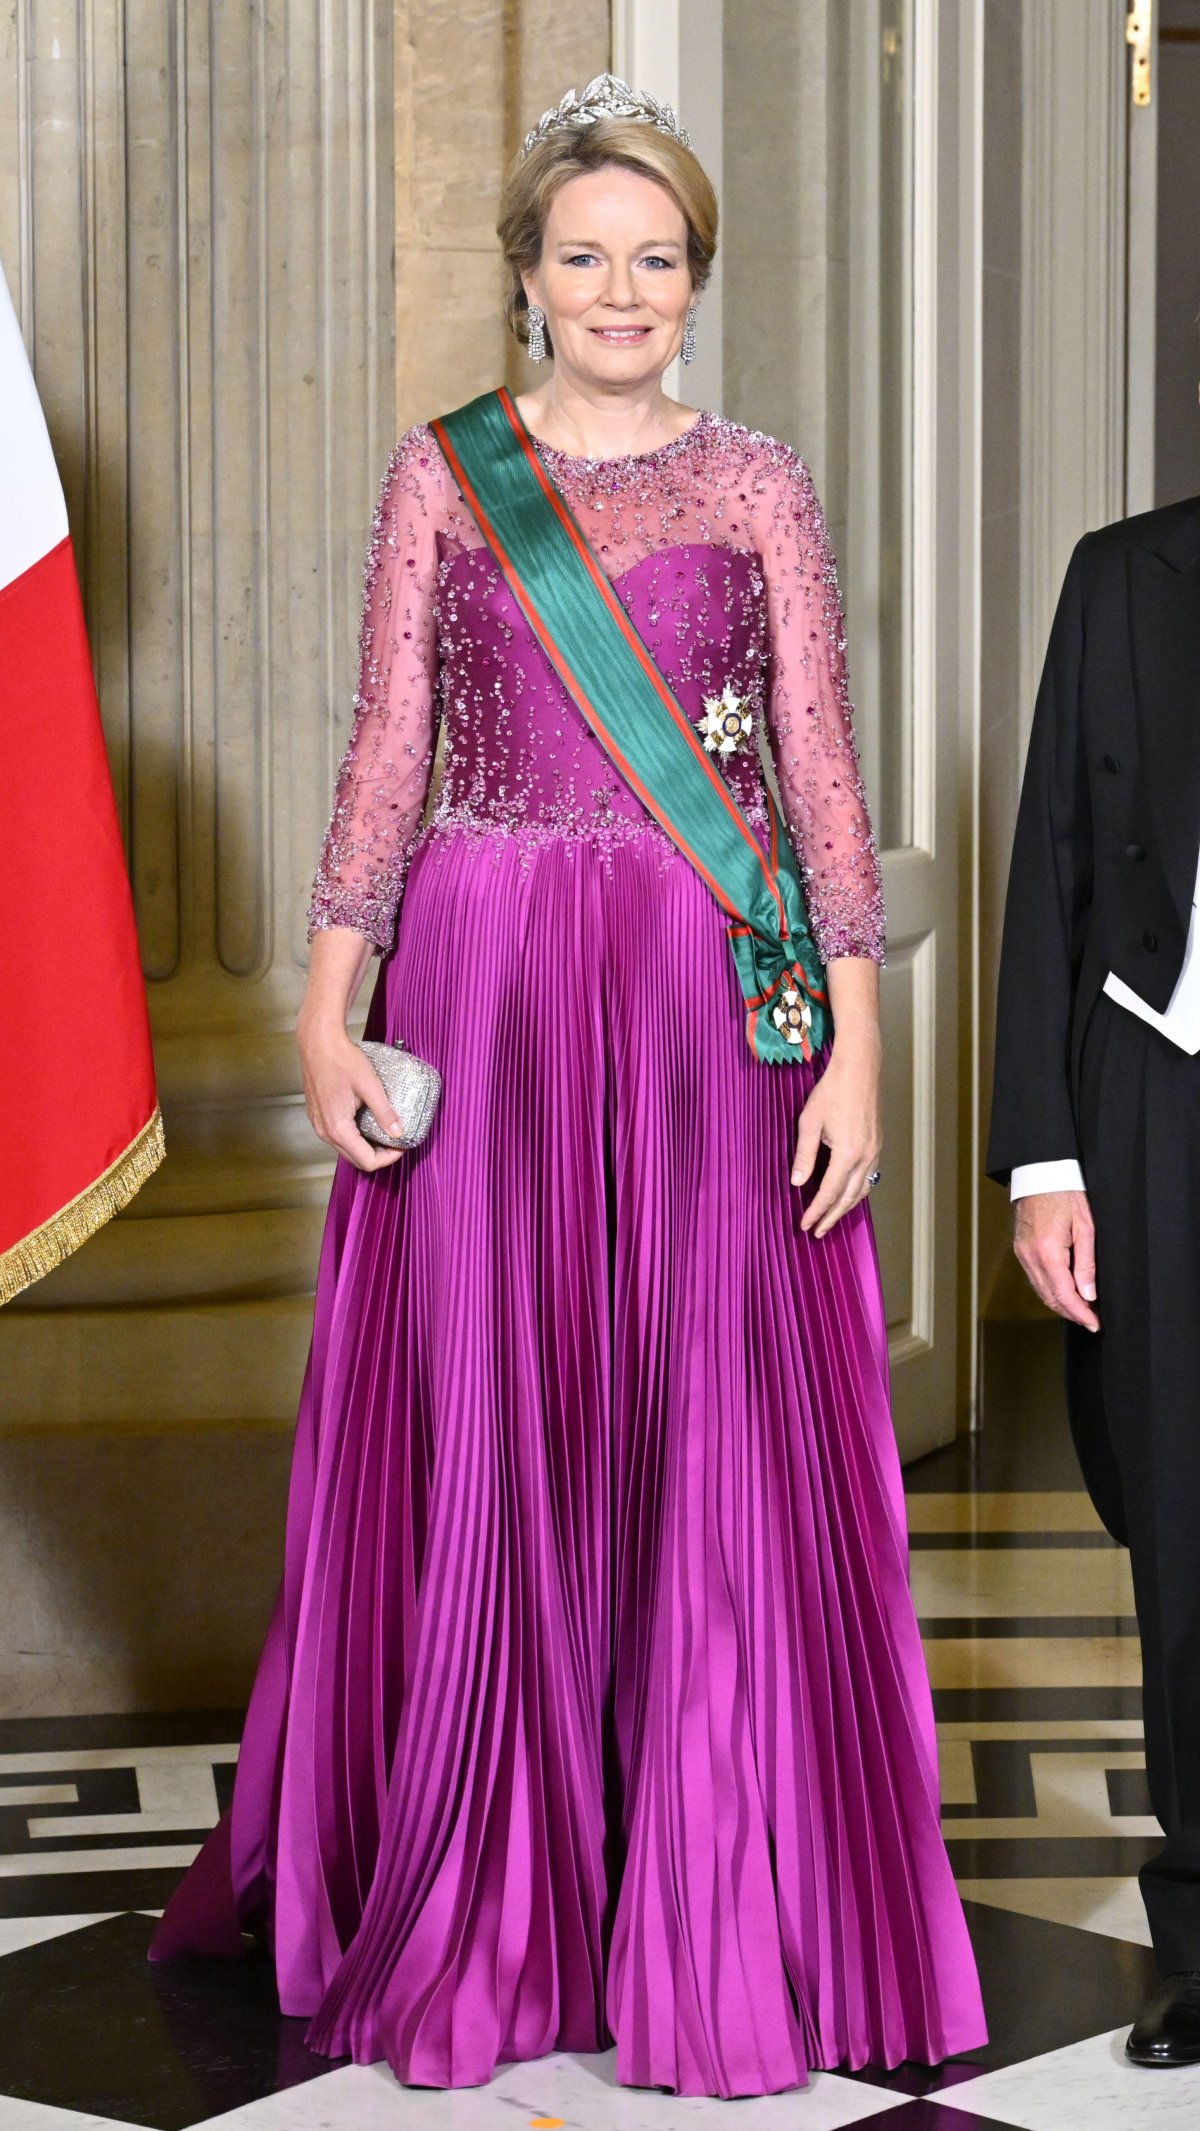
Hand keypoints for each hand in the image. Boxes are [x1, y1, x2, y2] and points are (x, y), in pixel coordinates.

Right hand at [297, 1014, 406, 1173]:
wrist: (317, 1042)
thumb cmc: (341, 1059)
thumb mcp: (370, 1085)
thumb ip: (385, 1112)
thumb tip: (398, 1132)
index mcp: (338, 1128)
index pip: (366, 1161)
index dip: (389, 1158)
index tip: (402, 1145)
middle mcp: (324, 1131)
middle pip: (356, 1159)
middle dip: (379, 1155)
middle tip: (396, 1141)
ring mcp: (318, 1124)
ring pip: (346, 1149)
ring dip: (366, 1147)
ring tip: (384, 1132)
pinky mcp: (317, 1116)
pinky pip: (338, 1137)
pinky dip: (355, 1137)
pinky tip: (366, 1122)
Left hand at [791, 1032, 882, 1238]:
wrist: (859, 1068)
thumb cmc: (832, 1091)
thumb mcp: (809, 1123)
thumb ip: (804, 1155)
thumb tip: (797, 1182)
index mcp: (848, 1154)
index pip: (829, 1193)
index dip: (816, 1211)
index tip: (805, 1225)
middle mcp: (866, 1156)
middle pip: (848, 1197)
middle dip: (832, 1217)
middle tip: (818, 1232)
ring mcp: (875, 1150)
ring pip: (862, 1189)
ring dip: (846, 1207)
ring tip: (832, 1219)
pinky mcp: (877, 1143)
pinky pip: (869, 1176)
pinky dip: (857, 1191)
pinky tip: (848, 1194)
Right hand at [1013, 1188, 1098, 1331]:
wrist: (1040, 1174)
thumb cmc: (1066, 1195)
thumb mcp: (1086, 1228)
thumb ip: (1086, 1264)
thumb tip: (1088, 1294)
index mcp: (1048, 1253)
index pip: (1064, 1295)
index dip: (1080, 1313)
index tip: (1094, 1324)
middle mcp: (1030, 1257)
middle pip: (1050, 1298)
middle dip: (1071, 1313)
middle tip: (1092, 1320)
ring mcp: (1022, 1255)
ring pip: (1041, 1291)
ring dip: (1061, 1304)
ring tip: (1082, 1310)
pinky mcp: (1020, 1250)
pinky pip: (1035, 1279)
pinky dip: (1050, 1291)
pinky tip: (1065, 1292)